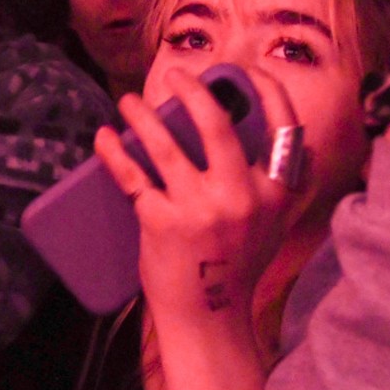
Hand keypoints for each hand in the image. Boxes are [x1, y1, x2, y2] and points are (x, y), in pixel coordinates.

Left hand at [97, 68, 298, 325]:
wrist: (209, 318)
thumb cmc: (237, 263)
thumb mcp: (273, 222)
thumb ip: (278, 182)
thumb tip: (279, 136)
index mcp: (276, 192)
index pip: (283, 126)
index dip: (265, 89)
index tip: (242, 72)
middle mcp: (242, 197)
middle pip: (216, 124)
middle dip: (192, 90)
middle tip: (174, 76)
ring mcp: (200, 209)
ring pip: (165, 145)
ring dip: (142, 115)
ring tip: (130, 102)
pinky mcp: (162, 222)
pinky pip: (133, 175)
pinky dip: (114, 151)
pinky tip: (105, 136)